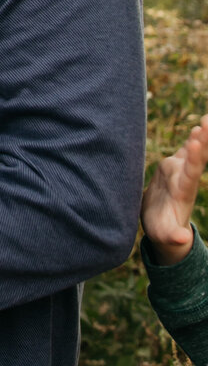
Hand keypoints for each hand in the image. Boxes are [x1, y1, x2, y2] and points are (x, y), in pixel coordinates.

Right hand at [141, 116, 206, 265]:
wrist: (163, 226)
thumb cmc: (163, 233)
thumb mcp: (167, 237)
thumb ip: (174, 237)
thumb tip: (182, 239)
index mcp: (182, 192)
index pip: (190, 173)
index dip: (193, 159)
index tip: (195, 143)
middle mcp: (185, 179)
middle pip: (198, 157)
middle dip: (204, 140)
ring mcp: (182, 172)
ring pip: (195, 151)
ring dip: (203, 135)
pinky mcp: (176, 169)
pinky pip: (187, 150)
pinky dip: (194, 138)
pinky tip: (200, 126)